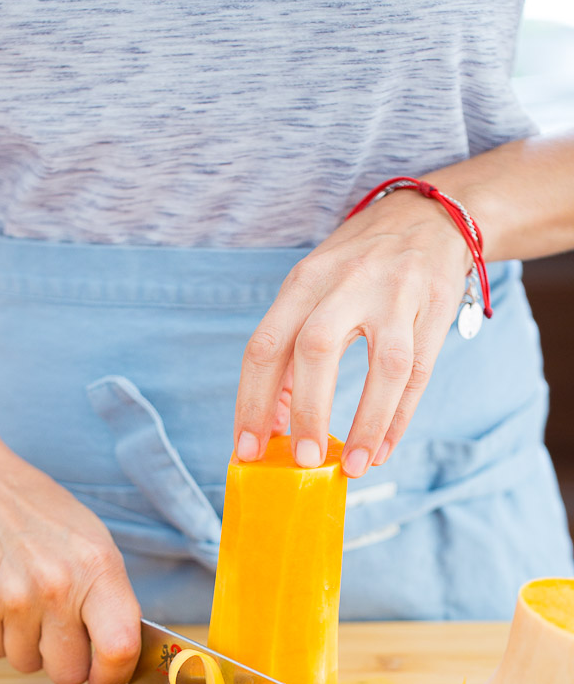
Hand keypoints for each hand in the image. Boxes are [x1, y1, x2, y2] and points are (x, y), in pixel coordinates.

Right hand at [0, 443, 140, 683]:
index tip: (105, 679)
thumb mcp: (93, 542)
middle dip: (66, 660)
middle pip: (68, 673)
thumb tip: (120, 656)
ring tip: (23, 601)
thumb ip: (109, 599)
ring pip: (27, 665)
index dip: (114, 676)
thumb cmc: (38, 513)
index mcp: (96, 568)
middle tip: (57, 629)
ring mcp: (10, 599)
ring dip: (28, 645)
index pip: (119, 647)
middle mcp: (55, 587)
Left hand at [234, 191, 471, 475]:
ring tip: (354, 467)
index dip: (252, 402)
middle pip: (315, 349)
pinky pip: (418, 372)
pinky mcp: (435, 308)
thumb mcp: (313, 289)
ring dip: (366, 423)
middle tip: (302, 461)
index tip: (247, 450)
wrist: (430, 216)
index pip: (266, 346)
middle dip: (306, 412)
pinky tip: (383, 448)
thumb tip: (271, 422)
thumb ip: (289, 348)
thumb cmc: (357, 266)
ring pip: (383, 365)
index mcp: (304, 282)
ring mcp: (396, 294)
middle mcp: (346, 283)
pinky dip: (399, 417)